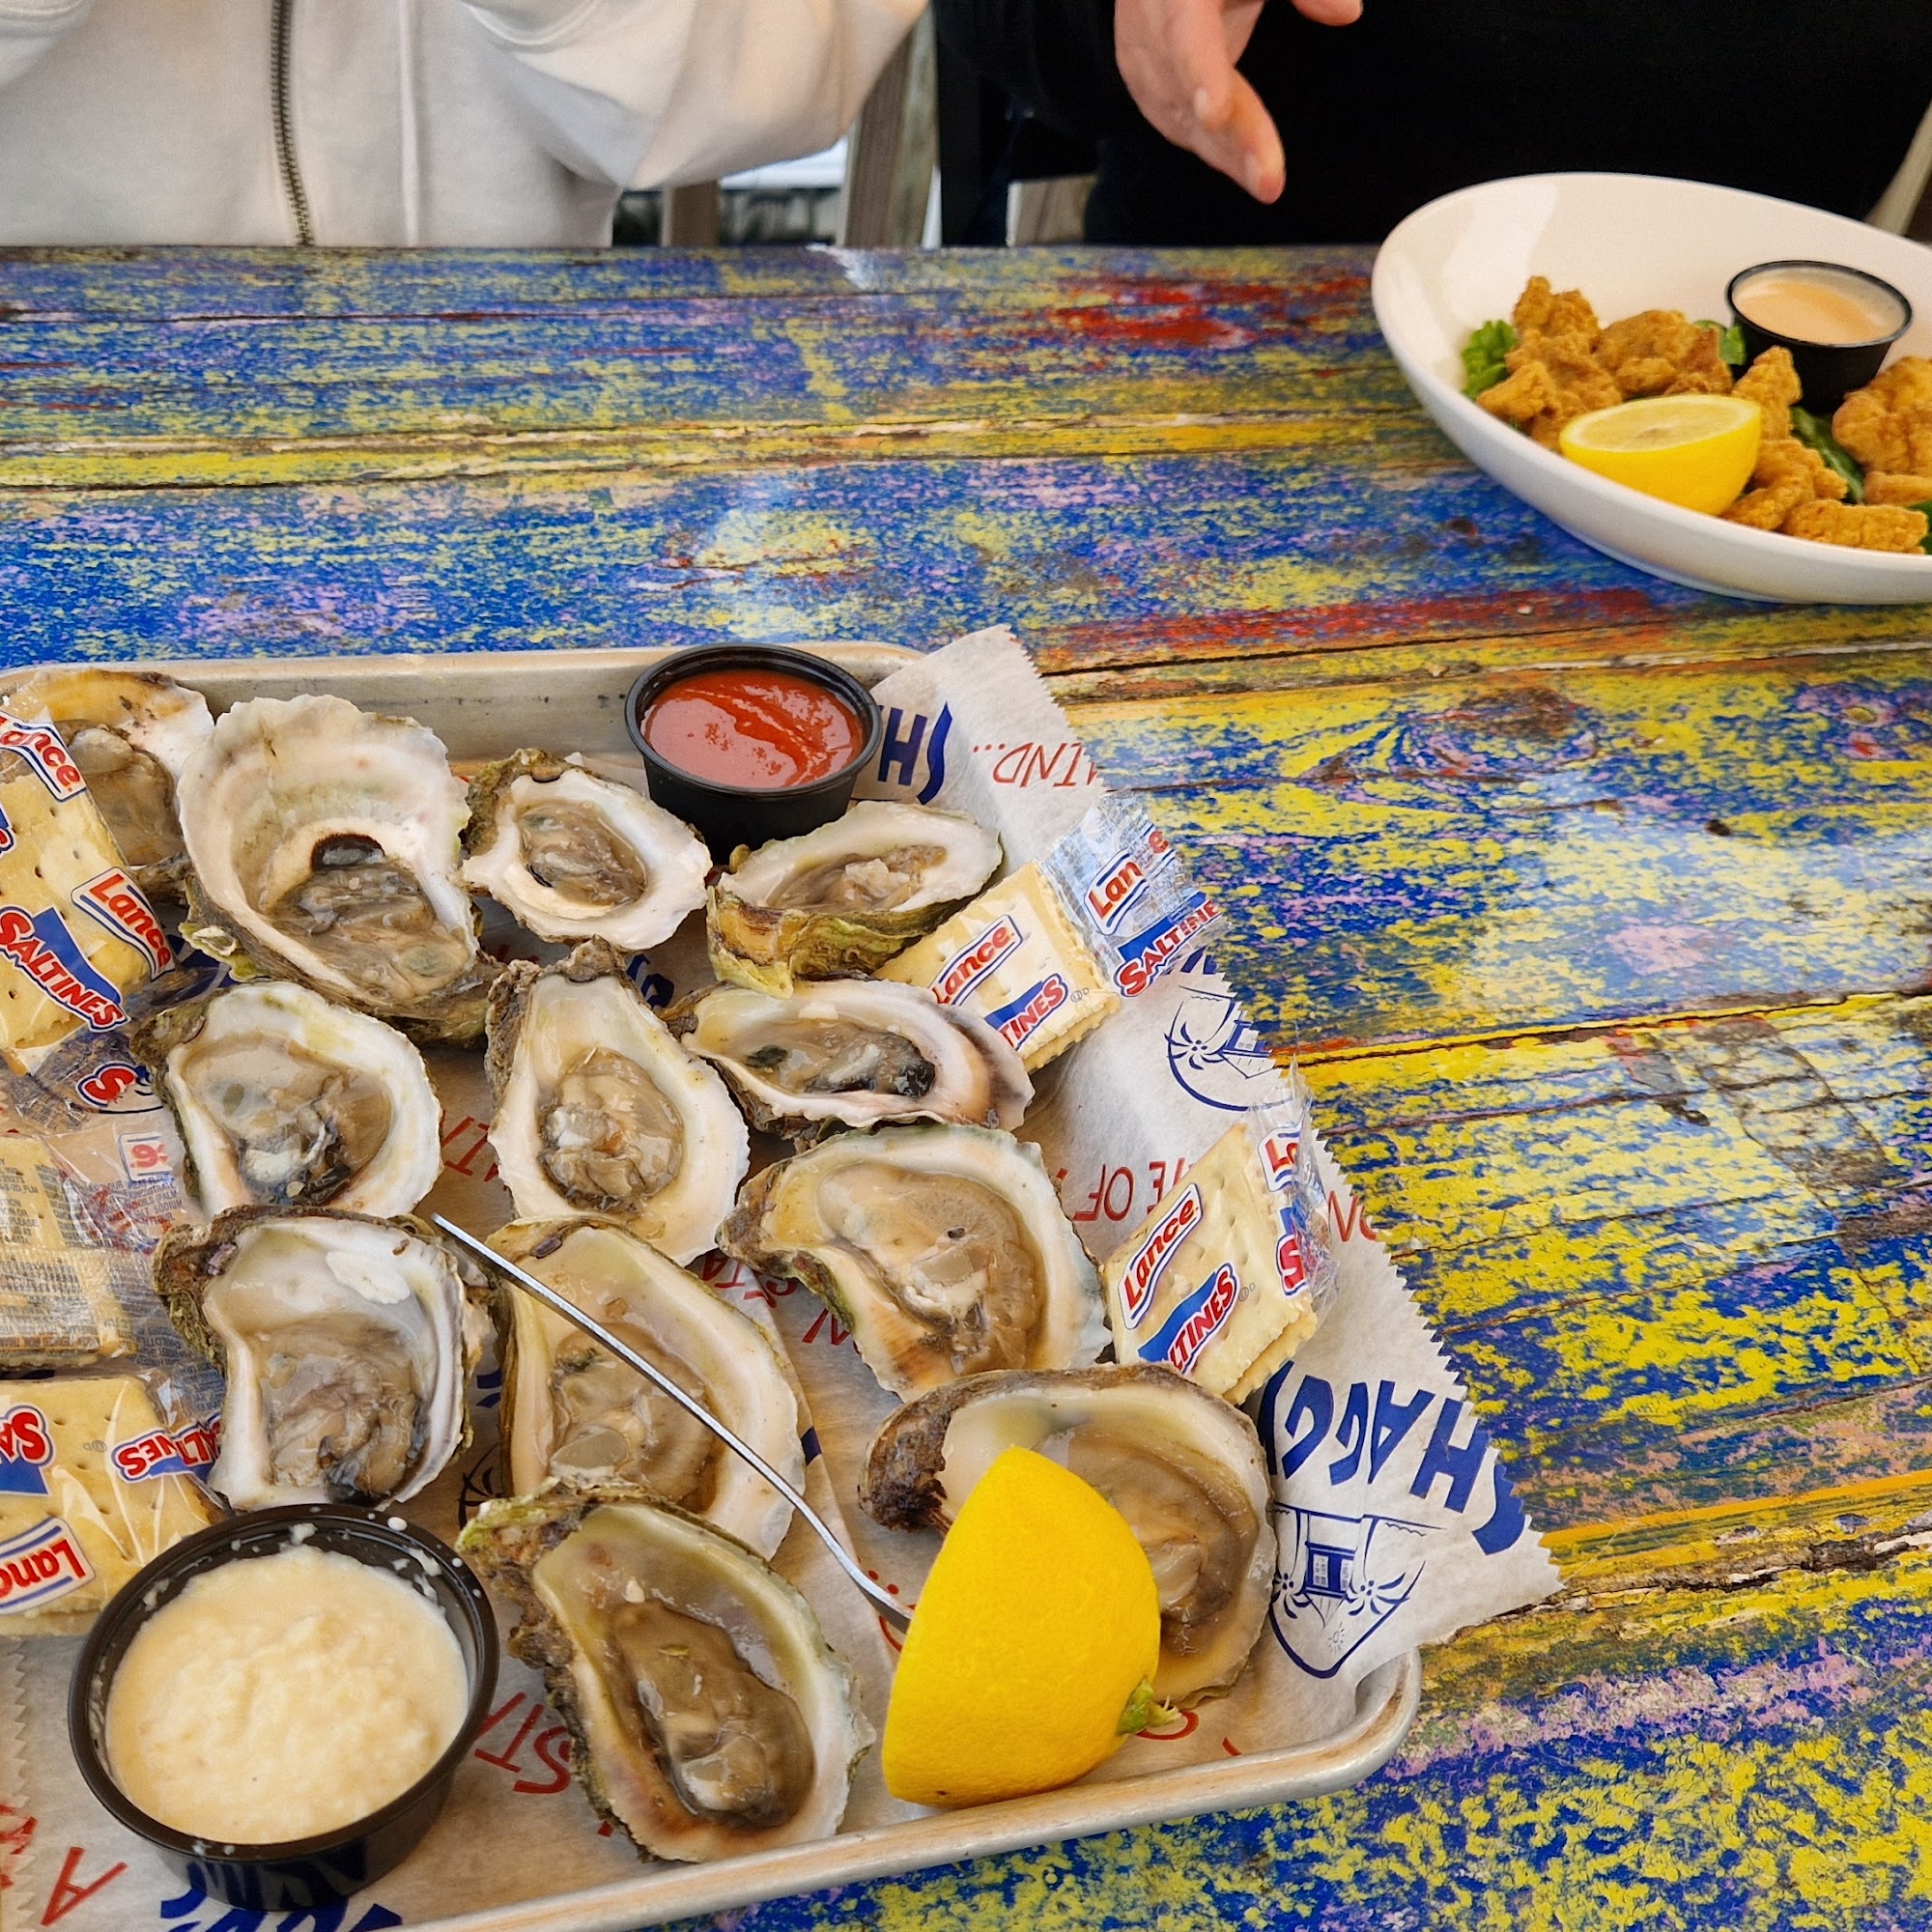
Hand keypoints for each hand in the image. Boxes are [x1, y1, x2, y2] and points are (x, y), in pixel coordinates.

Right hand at [1114, 0, 1360, 202]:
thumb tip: (1348, 14)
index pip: (1186, 31)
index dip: (1199, 71)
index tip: (1214, 115)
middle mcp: (1151, 18)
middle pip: (1186, 87)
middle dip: (1229, 135)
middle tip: (1269, 181)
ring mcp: (1139, 49)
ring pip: (1177, 114)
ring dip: (1222, 153)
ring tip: (1265, 182)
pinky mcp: (1139, 73)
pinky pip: (1169, 119)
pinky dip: (1206, 144)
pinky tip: (1238, 164)